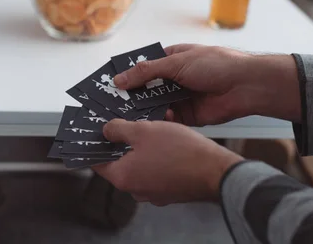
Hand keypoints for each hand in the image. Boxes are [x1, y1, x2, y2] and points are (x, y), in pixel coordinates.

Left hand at [92, 119, 241, 204]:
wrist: (215, 171)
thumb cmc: (180, 151)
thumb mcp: (143, 130)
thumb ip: (119, 129)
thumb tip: (106, 130)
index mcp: (123, 177)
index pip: (98, 162)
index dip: (96, 144)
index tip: (96, 131)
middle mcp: (136, 189)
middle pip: (120, 161)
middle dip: (123, 140)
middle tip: (125, 121)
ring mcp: (154, 192)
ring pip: (140, 163)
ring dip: (143, 145)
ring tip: (151, 125)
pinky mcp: (170, 190)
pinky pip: (156, 168)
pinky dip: (157, 154)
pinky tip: (166, 136)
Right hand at [113, 44, 300, 125]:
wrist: (246, 86)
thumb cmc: (216, 65)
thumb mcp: (176, 63)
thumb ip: (147, 72)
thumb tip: (120, 78)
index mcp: (172, 60)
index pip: (144, 67)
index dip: (128, 75)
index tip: (110, 84)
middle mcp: (175, 79)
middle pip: (148, 88)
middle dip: (133, 95)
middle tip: (112, 104)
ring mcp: (182, 97)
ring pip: (156, 104)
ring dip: (144, 109)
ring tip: (125, 115)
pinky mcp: (189, 116)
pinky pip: (169, 119)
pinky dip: (160, 120)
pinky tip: (149, 123)